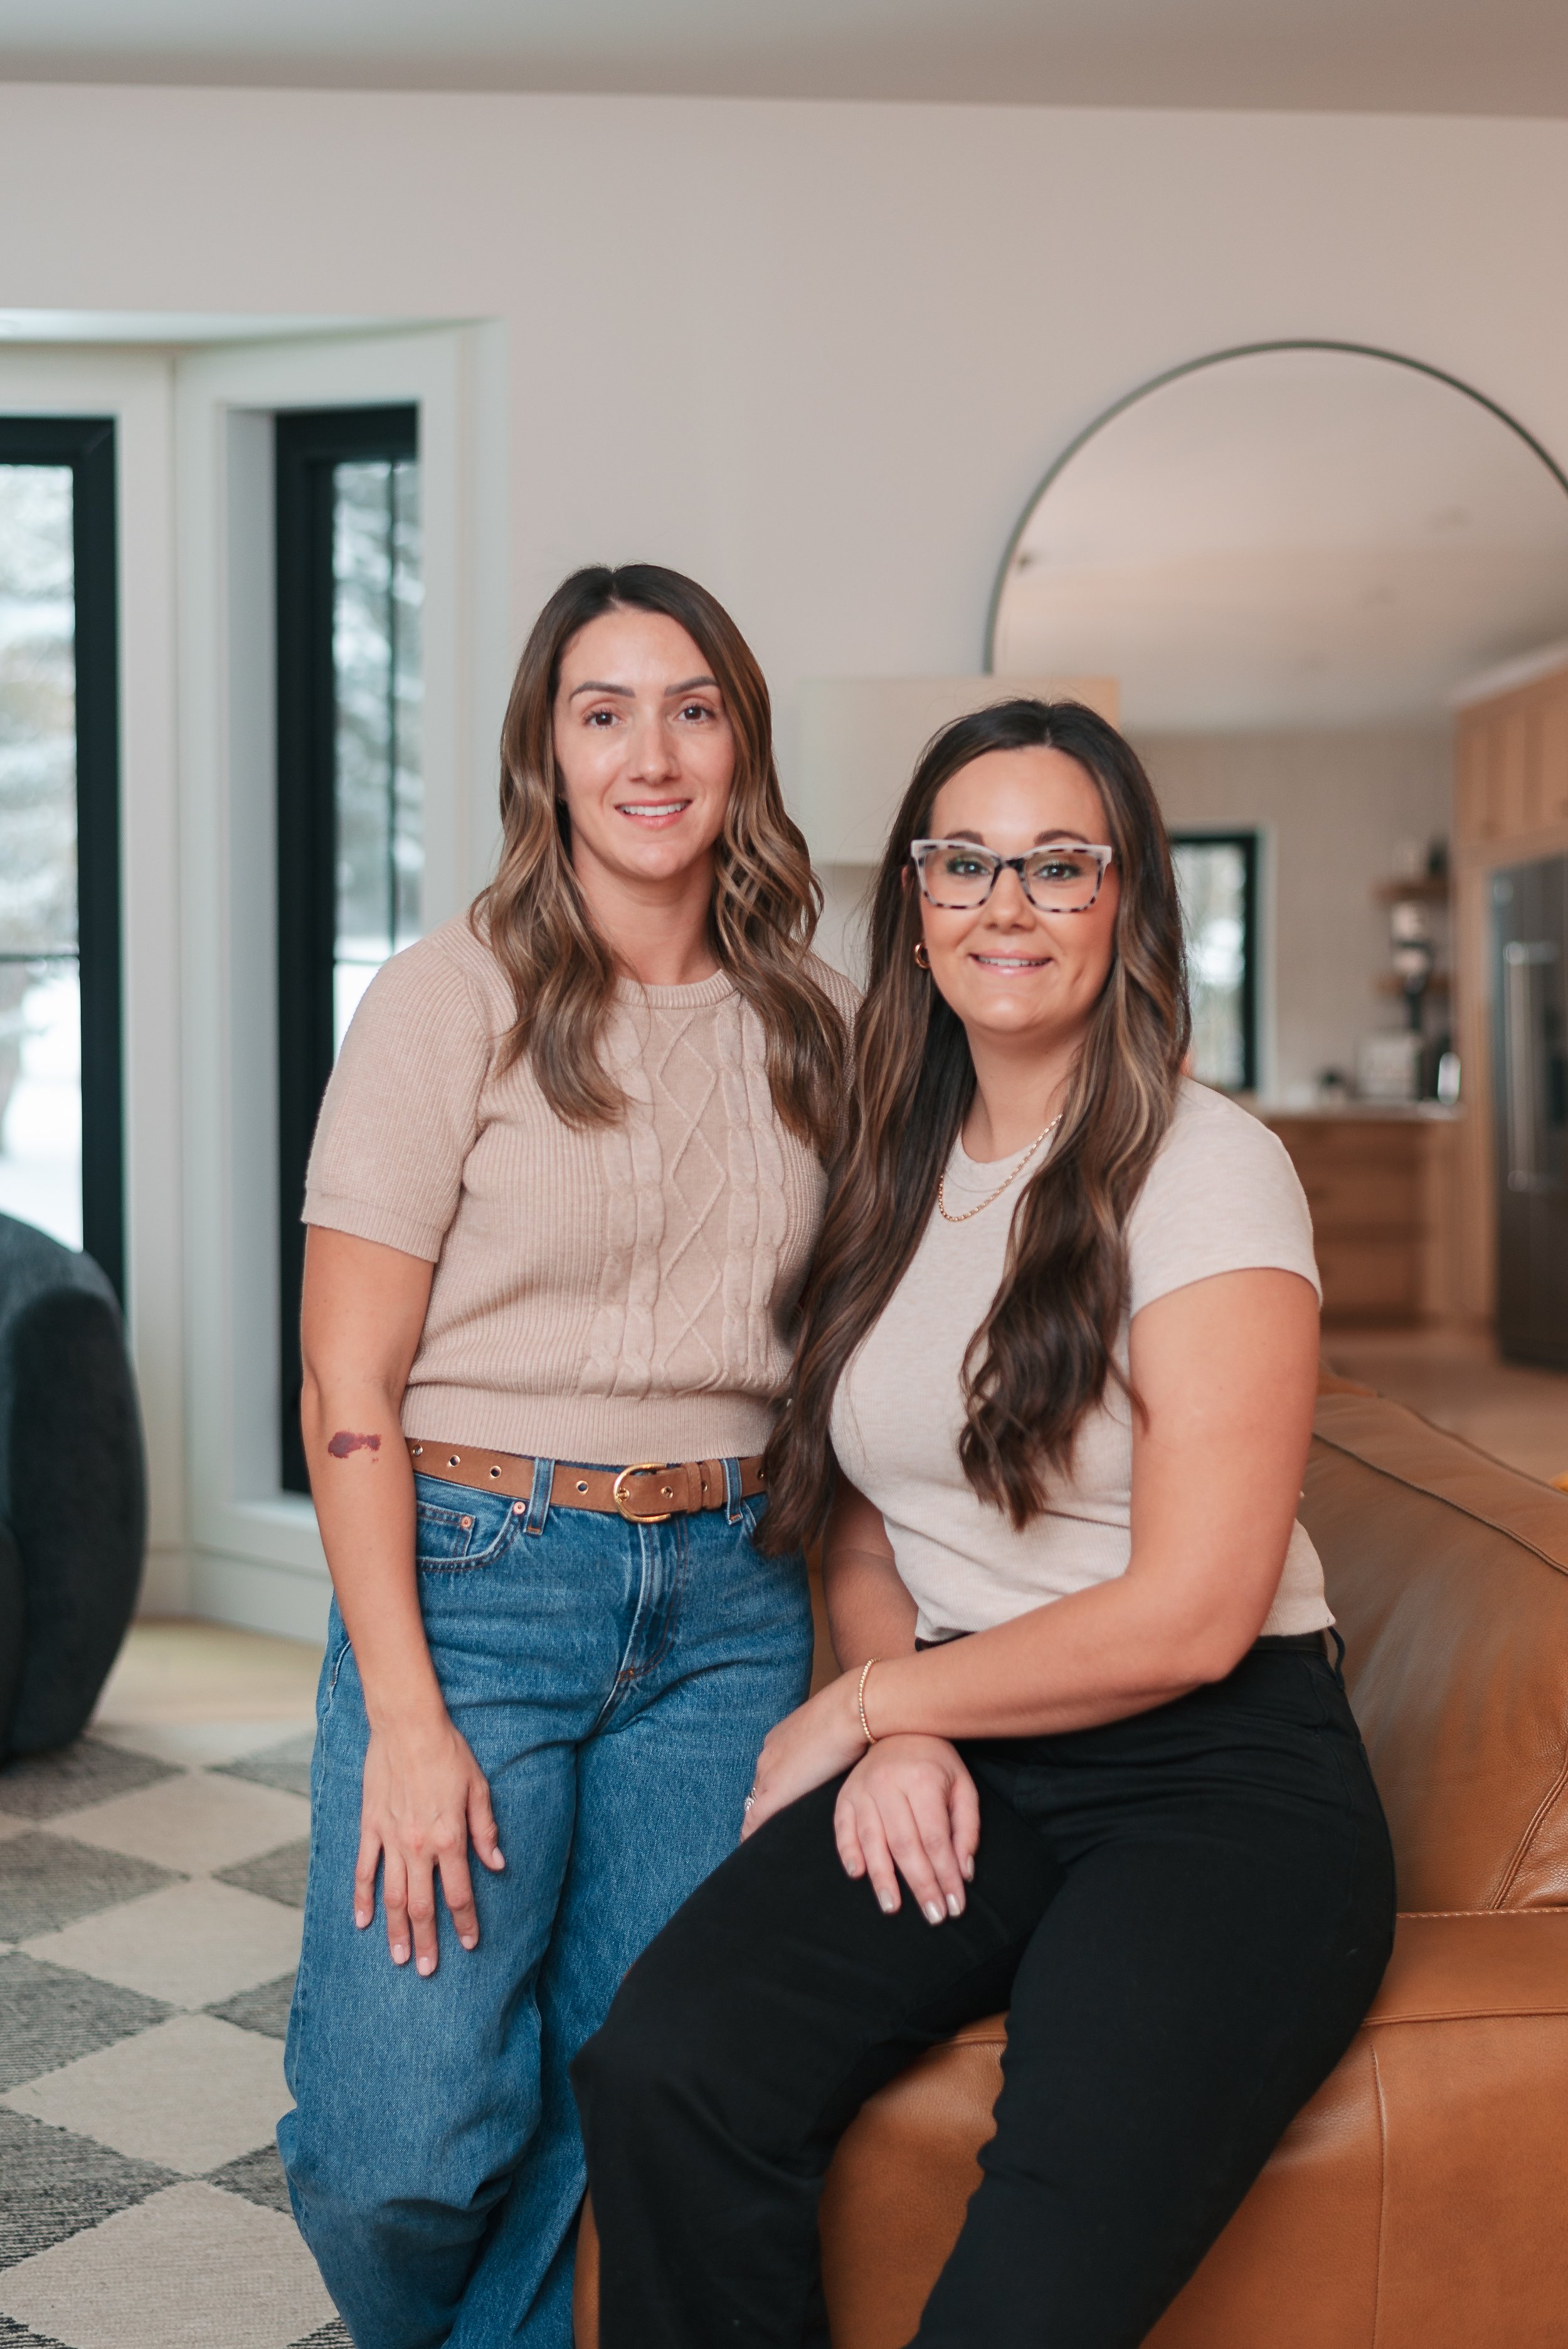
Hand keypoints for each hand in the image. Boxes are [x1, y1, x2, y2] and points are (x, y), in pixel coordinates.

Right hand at [355, 1714, 504, 1973]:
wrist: (407, 1726)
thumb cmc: (448, 1753)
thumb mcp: (478, 1789)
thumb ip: (485, 1830)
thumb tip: (497, 1864)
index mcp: (449, 1838)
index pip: (459, 1894)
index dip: (464, 1923)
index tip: (468, 1945)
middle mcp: (418, 1846)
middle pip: (422, 1906)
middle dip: (427, 1940)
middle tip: (427, 1969)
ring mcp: (390, 1839)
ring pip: (392, 1896)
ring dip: (395, 1930)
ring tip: (398, 1958)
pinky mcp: (370, 1827)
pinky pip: (364, 1870)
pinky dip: (363, 1897)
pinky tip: (363, 1921)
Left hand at [739, 1673, 868, 1840]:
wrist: (852, 1711)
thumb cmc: (854, 1716)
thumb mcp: (837, 1731)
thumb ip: (832, 1747)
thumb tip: (844, 1758)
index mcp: (781, 1738)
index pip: (772, 1769)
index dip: (776, 1788)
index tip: (781, 1802)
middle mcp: (769, 1754)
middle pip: (760, 1787)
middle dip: (765, 1806)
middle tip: (772, 1828)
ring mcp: (769, 1772)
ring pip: (755, 1803)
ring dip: (760, 1821)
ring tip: (764, 1840)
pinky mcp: (774, 1791)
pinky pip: (754, 1819)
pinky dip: (752, 1833)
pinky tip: (753, 1847)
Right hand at [835, 1737, 979, 1925]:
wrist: (895, 1725)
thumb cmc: (934, 1761)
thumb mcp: (962, 1786)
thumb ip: (967, 1828)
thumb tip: (964, 1872)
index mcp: (922, 1779)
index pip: (935, 1838)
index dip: (945, 1875)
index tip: (954, 1905)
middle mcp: (889, 1784)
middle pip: (905, 1844)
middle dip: (920, 1884)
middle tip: (932, 1917)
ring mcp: (862, 1789)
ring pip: (871, 1840)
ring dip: (882, 1878)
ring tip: (892, 1907)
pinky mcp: (844, 1795)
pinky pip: (842, 1829)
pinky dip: (849, 1853)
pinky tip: (858, 1875)